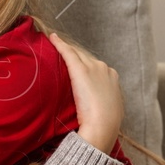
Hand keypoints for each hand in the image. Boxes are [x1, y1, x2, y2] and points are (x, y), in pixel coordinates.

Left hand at [49, 31, 122, 154]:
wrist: (104, 125)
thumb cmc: (106, 125)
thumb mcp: (110, 112)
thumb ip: (103, 105)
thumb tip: (97, 110)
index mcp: (113, 79)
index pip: (96, 68)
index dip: (86, 67)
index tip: (76, 69)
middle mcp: (104, 69)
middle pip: (86, 58)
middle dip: (75, 56)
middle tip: (62, 53)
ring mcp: (92, 67)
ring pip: (76, 53)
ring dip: (66, 49)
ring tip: (54, 44)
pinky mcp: (80, 69)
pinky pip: (68, 52)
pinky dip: (59, 44)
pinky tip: (52, 38)